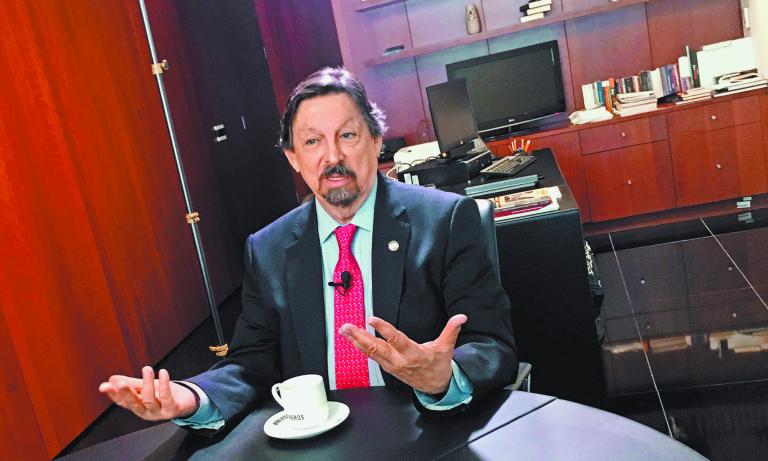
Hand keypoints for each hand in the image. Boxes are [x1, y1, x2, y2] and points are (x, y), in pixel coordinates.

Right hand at [98, 367, 197, 420]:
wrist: (185, 401)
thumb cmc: (162, 394)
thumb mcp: (145, 387)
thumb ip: (130, 384)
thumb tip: (111, 379)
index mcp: (136, 406)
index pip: (122, 401)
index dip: (113, 394)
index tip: (104, 386)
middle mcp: (145, 412)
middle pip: (133, 403)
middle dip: (126, 393)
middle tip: (120, 383)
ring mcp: (158, 413)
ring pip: (149, 400)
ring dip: (147, 384)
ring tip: (147, 368)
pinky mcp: (172, 410)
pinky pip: (167, 397)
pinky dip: (164, 384)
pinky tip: (163, 372)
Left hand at [339, 314, 466, 394]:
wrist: (436, 387)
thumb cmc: (438, 365)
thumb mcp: (446, 348)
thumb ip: (452, 330)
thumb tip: (461, 317)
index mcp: (414, 354)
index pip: (397, 340)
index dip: (384, 330)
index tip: (372, 320)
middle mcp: (399, 361)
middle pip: (377, 348)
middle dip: (360, 337)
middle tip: (347, 327)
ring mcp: (391, 365)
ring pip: (371, 353)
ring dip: (356, 341)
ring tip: (345, 330)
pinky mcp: (387, 367)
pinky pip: (372, 357)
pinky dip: (361, 348)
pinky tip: (353, 340)